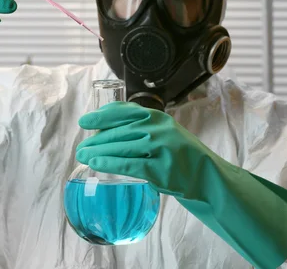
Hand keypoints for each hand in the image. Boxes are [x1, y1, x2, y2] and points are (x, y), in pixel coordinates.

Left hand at [76, 101, 217, 199]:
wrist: (206, 176)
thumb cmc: (180, 153)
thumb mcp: (164, 131)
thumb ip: (141, 127)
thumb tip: (105, 130)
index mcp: (158, 117)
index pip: (124, 111)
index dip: (102, 115)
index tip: (85, 121)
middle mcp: (159, 129)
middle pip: (119, 131)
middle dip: (96, 139)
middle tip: (80, 147)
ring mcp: (161, 148)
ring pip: (122, 147)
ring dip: (98, 151)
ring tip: (83, 156)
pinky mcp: (161, 170)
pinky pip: (130, 165)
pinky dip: (110, 164)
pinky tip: (97, 164)